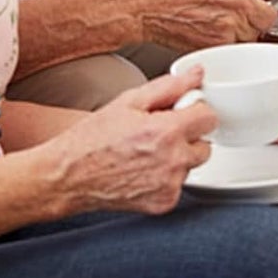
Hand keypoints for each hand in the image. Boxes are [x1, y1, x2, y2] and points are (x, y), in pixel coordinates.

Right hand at [49, 69, 215, 213]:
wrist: (67, 176)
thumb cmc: (92, 139)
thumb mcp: (129, 101)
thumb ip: (170, 86)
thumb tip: (196, 74)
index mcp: (167, 132)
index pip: (210, 117)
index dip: (195, 111)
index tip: (181, 112)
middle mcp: (173, 162)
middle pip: (205, 143)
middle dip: (188, 135)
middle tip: (159, 133)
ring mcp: (169, 186)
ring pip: (191, 165)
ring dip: (177, 157)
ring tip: (146, 152)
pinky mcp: (163, 203)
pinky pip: (178, 184)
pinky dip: (166, 178)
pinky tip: (142, 170)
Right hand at [139, 0, 277, 48]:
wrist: (140, 3)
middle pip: (270, 13)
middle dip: (258, 11)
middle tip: (240, 8)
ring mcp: (229, 24)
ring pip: (256, 33)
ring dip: (246, 29)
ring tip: (224, 20)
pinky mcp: (217, 45)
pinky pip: (238, 47)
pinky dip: (231, 42)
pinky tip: (216, 31)